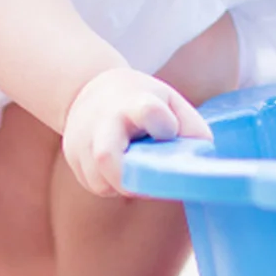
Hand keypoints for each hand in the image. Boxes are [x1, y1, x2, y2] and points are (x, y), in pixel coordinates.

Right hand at [62, 68, 211, 197]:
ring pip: (100, 181)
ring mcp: (83, 141)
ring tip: (135, 168)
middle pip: (106, 156)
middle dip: (127, 178)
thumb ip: (190, 128)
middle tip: (148, 180)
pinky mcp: (73, 158)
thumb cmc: (142, 101)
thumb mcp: (169, 101)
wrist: (90, 90)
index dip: (159, 123)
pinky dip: (111, 185)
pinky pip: (94, 184)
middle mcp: (104, 122)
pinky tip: (119, 168)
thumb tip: (202, 159)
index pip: (146, 111)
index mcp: (134, 102)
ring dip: (123, 185)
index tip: (168, 130)